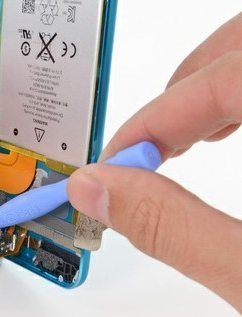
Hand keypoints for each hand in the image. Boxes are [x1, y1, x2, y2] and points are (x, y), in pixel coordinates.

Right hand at [68, 13, 241, 310]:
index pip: (231, 79)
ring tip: (180, 136)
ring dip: (214, 84)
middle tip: (142, 145)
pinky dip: (241, 94)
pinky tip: (230, 131)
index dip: (156, 118)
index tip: (115, 160)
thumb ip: (173, 230)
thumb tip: (97, 191)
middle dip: (183, 87)